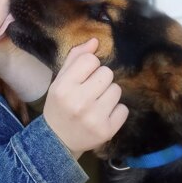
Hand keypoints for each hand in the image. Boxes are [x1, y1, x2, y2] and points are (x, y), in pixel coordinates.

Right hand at [43, 38, 128, 158]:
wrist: (57, 141)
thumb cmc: (59, 106)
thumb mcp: (60, 81)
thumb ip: (75, 59)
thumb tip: (95, 41)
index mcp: (64, 87)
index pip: (90, 60)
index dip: (90, 67)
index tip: (83, 77)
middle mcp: (79, 101)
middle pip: (107, 73)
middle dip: (100, 80)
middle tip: (90, 92)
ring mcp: (94, 117)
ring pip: (117, 90)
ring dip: (109, 95)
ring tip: (96, 104)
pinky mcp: (107, 130)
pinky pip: (123, 109)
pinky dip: (116, 111)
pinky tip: (103, 115)